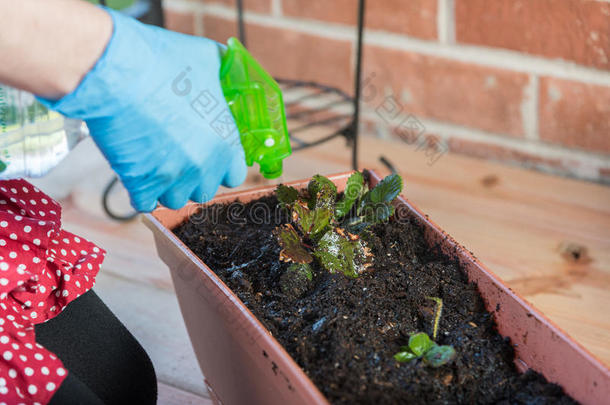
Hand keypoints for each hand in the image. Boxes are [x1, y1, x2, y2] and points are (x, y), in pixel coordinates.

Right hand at [38, 8, 245, 210]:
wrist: (114, 71)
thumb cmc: (162, 61)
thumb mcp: (208, 59)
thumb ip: (224, 75)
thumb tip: (229, 72)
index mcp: (225, 141)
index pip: (235, 175)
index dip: (221, 166)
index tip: (209, 156)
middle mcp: (203, 165)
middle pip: (204, 190)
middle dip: (193, 177)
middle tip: (178, 155)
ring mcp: (172, 177)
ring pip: (176, 199)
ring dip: (167, 186)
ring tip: (156, 162)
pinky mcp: (140, 182)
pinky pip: (144, 203)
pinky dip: (140, 193)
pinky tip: (136, 173)